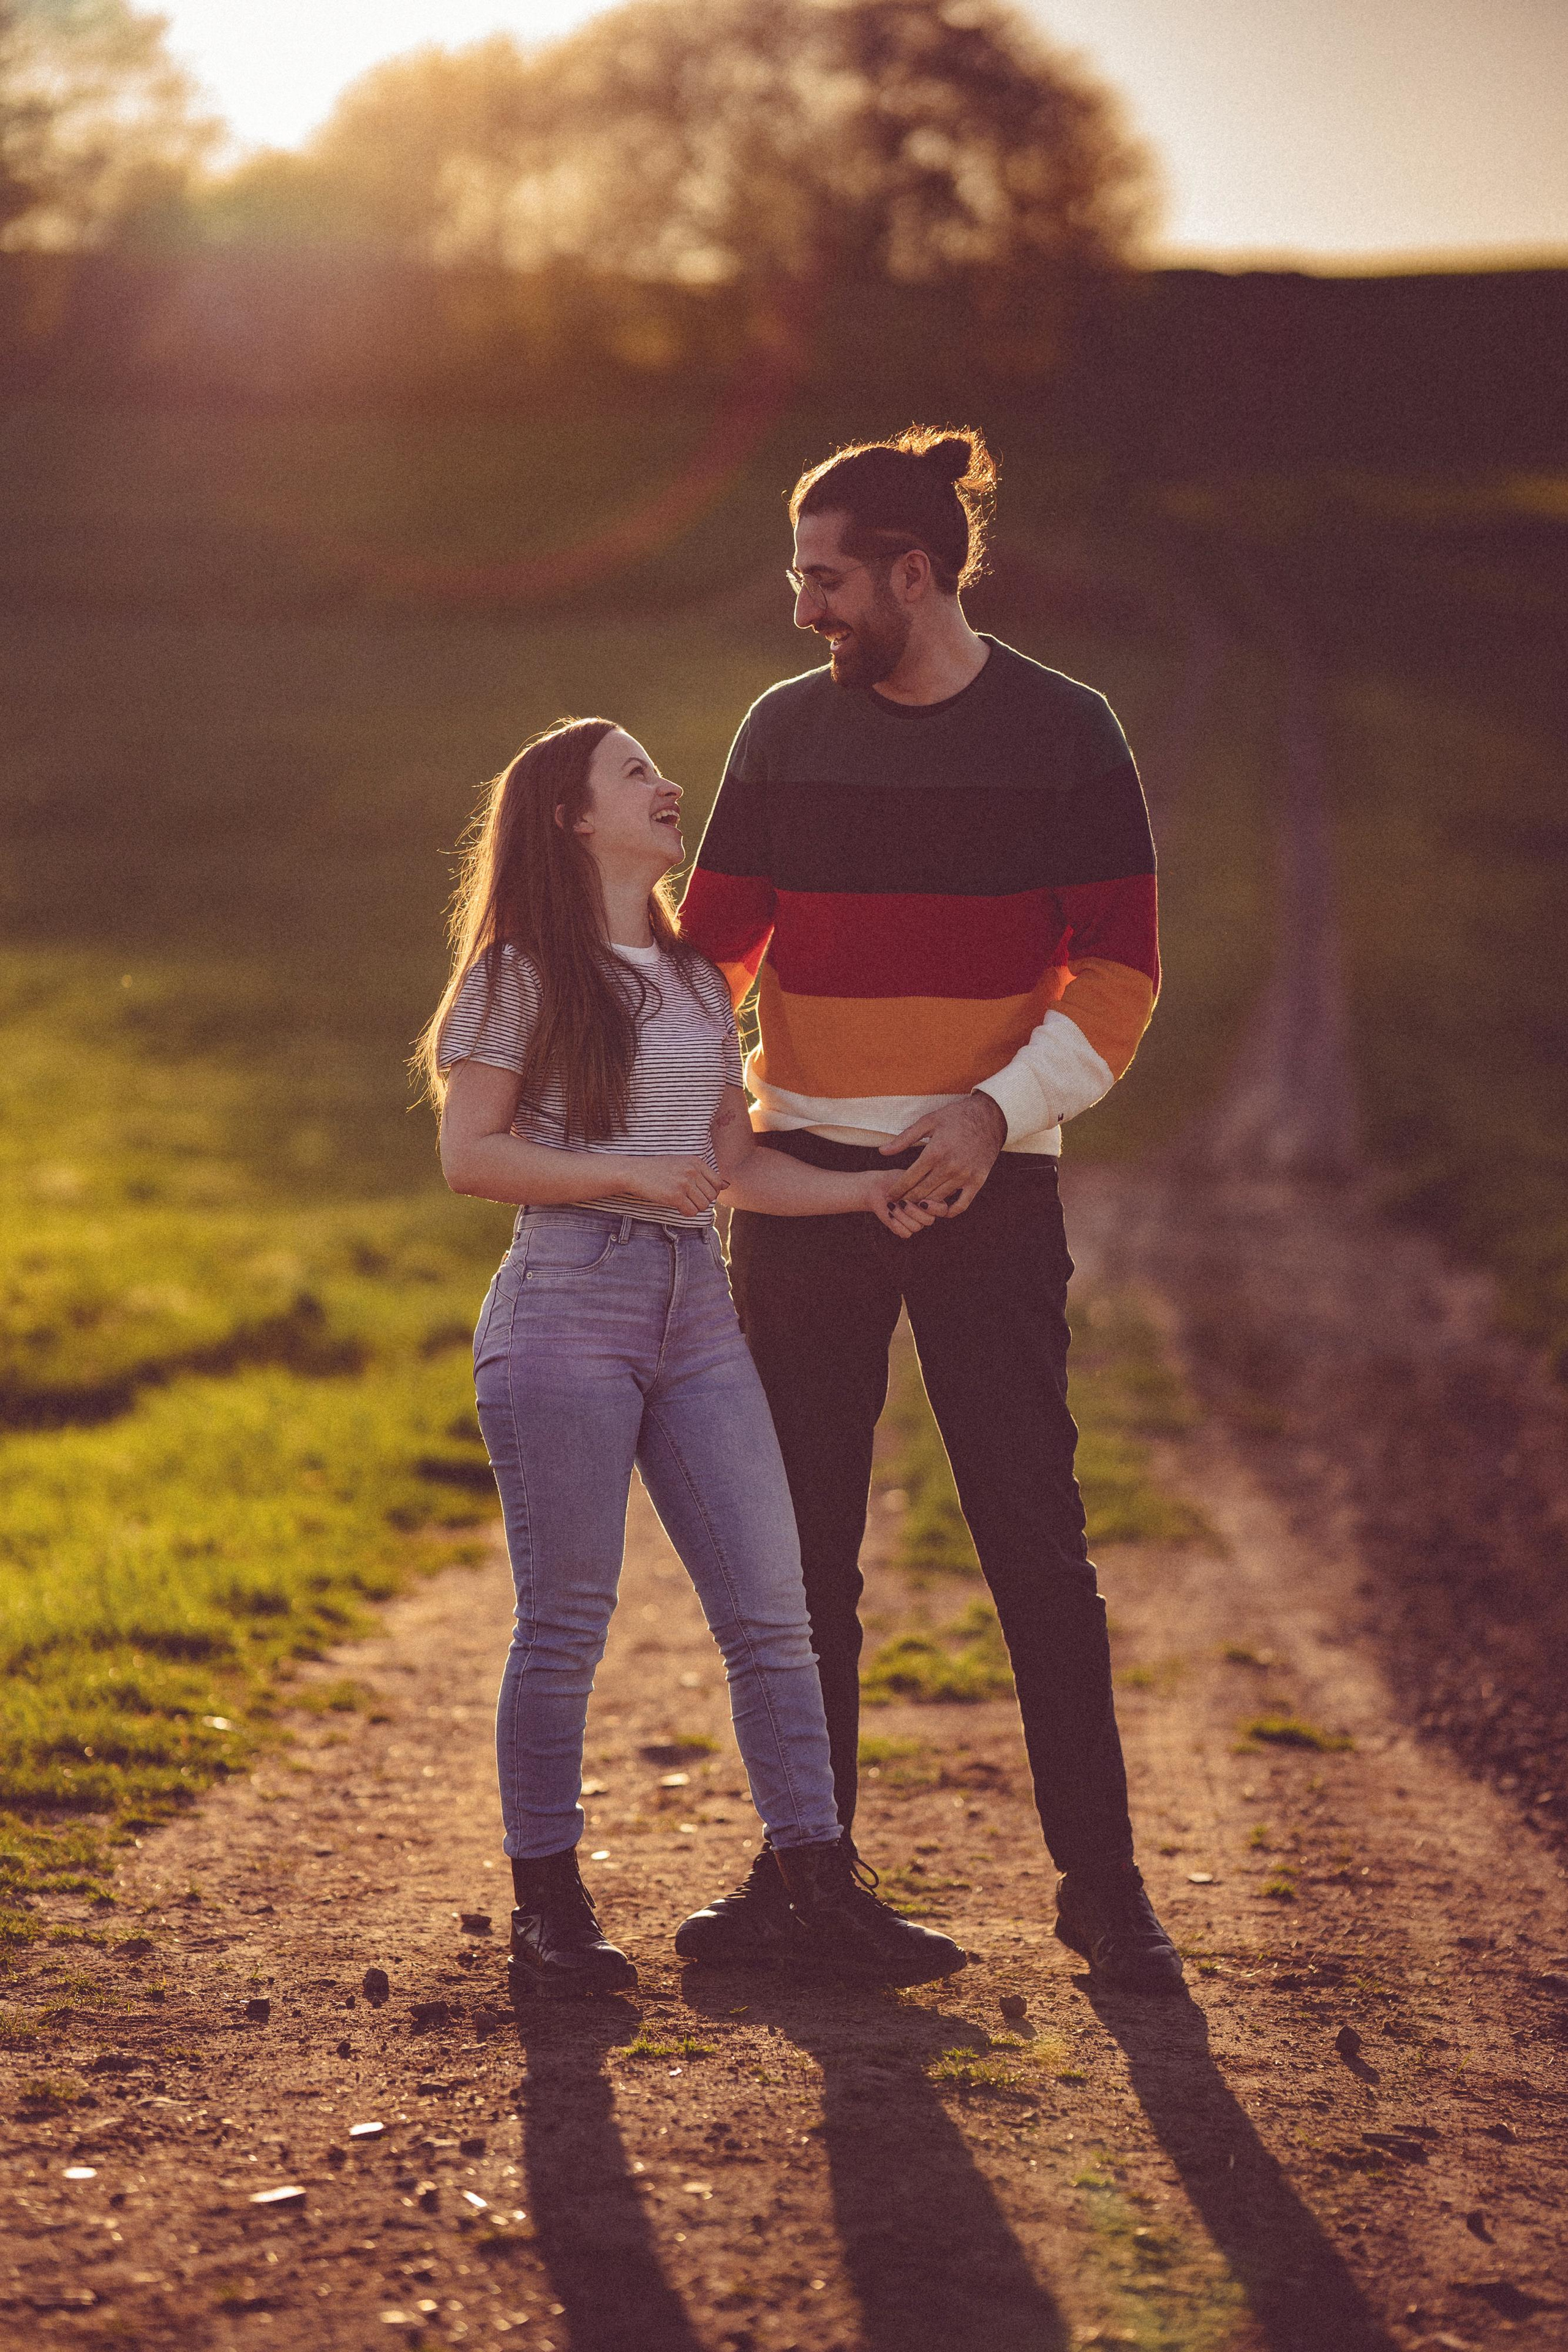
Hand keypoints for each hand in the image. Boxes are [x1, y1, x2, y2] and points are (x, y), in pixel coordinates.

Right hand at [622, 1154, 724, 1217]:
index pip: (717, 1183)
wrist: (634, 1172)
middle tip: (687, 1198)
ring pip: (702, 1206)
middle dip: (701, 1201)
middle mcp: (692, 1171)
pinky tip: (675, 1205)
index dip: (709, 1192)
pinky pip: (691, 1212)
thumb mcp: (683, 1165)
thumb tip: (728, 1185)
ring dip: (693, 1207)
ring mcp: (683, 1183)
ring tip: (681, 1201)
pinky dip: (684, 1212)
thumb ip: (705, 1175)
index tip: (696, 1193)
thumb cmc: (659, 1170)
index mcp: (696, 1161)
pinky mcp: (674, 1196)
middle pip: (711, 1196)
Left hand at [862, 1173, 938, 1239]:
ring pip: (916, 1227)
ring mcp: (916, 1222)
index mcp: (932, 1201)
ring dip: (901, 1215)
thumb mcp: (911, 1178)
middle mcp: (926, 1213)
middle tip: (901, 1201)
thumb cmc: (896, 1180)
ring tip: (891, 1205)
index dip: (934, 1208)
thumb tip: (936, 1192)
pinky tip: (889, 1213)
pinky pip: (905, 1234)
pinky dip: (896, 1224)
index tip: (922, 1201)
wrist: (878, 1187)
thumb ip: (924, 1185)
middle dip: (913, 1211)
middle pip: (929, 1220)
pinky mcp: (904, 1229)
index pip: (942, 1210)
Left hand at [880, 1093, 1006, 1217]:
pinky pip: (961, 1205)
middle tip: (898, 1204)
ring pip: (938, 1199)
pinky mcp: (977, 1181)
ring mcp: (965, 1176)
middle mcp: (950, 1167)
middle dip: (906, 1200)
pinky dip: (949, 1211)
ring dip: (924, 1205)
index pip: (909, 1179)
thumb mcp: (928, 1122)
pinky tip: (939, 1210)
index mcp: (935, 1152)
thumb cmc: (956, 1116)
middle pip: (921, 1193)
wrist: (990, 1117)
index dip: (897, 1191)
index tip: (889, 1196)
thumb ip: (904, 1138)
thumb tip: (882, 1152)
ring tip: (913, 1206)